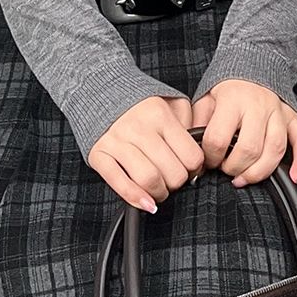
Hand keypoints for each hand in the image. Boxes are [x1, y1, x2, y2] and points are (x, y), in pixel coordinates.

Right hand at [88, 93, 206, 213]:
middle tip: (174, 179)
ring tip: (159, 189)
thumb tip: (197, 156)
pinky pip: (118, 182)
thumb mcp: (172, 103)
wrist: (100, 93)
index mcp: (160, 115)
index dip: (195, 169)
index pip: (191, 156)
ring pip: (148, 180)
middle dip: (178, 183)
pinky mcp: (99, 153)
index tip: (191, 170)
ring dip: (159, 193)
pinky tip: (146, 203)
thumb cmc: (141, 105)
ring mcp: (117, 140)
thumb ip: (189, 124)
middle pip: (172, 173)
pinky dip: (134, 198)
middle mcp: (139, 127)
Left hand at [190, 80, 296, 187]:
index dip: (211, 157)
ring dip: (259, 172)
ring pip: (275, 150)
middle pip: (249, 149)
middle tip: (225, 169)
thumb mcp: (205, 99)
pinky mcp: (292, 117)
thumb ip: (198, 123)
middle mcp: (258, 106)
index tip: (208, 161)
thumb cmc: (226, 88)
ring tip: (244, 179)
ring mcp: (278, 112)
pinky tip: (296, 178)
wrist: (252, 63)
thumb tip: (193, 150)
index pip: (220, 139)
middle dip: (234, 168)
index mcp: (233, 100)